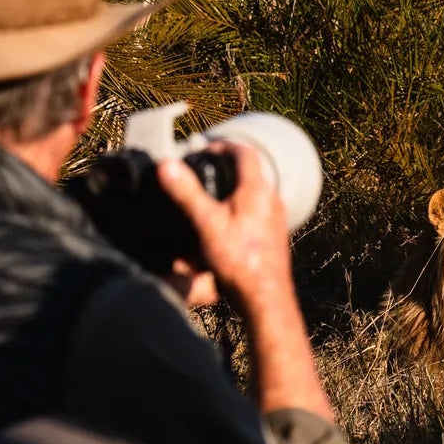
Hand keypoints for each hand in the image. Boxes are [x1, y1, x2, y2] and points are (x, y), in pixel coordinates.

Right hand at [158, 142, 328, 417]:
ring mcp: (277, 218)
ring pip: (257, 192)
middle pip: (251, 172)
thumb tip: (167, 165)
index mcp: (257, 190)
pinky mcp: (276, 235)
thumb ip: (187, 193)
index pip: (244, 153)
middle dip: (228, 167)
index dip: (224, 146)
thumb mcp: (206, 224)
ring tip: (213, 193)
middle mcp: (272, 199)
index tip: (206, 148)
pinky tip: (228, 223)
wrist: (265, 297)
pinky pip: (260, 211)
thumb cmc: (238, 260)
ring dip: (237, 187)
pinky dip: (243, 207)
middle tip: (206, 168)